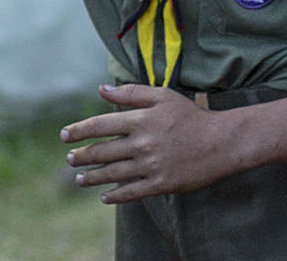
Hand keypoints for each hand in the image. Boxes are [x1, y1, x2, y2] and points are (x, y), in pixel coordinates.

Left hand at [59, 85, 240, 202]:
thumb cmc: (191, 116)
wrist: (222, 142)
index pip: (100, 124)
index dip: (79, 130)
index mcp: (140, 120)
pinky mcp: (162, 184)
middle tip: (70, 159)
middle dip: (82, 156)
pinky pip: (133, 192)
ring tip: (79, 179)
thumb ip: (130, 93)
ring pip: (113, 173)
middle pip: (103, 151)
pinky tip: (104, 197)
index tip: (64, 135)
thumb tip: (101, 89)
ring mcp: (151, 165)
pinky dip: (116, 196)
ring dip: (93, 177)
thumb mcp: (162, 96)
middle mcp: (142, 143)